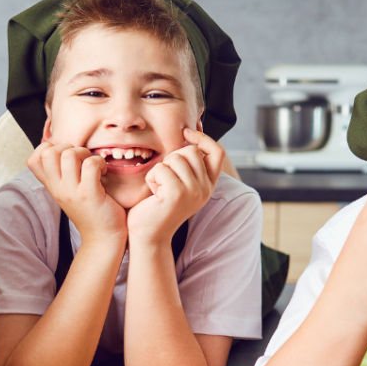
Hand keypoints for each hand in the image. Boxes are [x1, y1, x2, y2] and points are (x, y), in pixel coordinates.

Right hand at [27, 142, 126, 244]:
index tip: (65, 156)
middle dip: (68, 147)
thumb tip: (63, 148)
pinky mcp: (90, 194)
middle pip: (48, 152)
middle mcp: (58, 189)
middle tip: (82, 159)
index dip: (47, 149)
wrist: (103, 239)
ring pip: (69, 154)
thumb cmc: (91, 212)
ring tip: (93, 165)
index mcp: (52, 187)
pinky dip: (99, 162)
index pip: (32, 160)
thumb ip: (62, 175)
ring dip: (85, 153)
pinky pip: (90, 164)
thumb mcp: (68, 193)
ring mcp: (72, 192)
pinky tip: (104, 172)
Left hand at [126, 128, 223, 245]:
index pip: (217, 152)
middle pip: (192, 151)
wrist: (149, 235)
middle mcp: (205, 189)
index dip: (203, 138)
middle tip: (164, 179)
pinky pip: (161, 168)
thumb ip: (188, 164)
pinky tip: (153, 194)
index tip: (186, 132)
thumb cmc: (159, 206)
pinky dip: (152, 178)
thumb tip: (190, 130)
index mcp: (208, 185)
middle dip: (172, 158)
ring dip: (161, 168)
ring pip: (176, 157)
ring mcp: (193, 192)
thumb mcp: (180, 183)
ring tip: (159, 187)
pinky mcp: (177, 194)